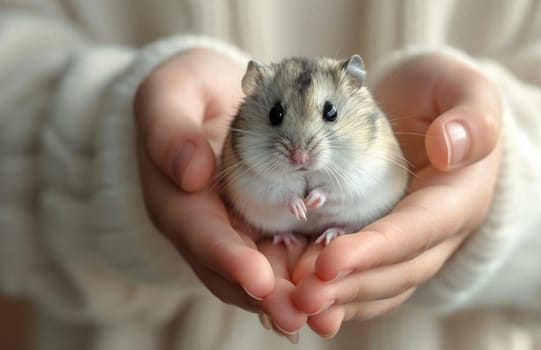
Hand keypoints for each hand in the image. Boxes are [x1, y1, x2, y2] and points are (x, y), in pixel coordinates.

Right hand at [134, 49, 305, 333]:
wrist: (214, 98)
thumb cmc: (189, 91)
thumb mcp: (169, 92)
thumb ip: (168, 128)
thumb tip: (189, 173)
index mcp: (176, 198)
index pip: (200, 234)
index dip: (228, 258)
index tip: (259, 277)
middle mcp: (205, 227)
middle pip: (231, 270)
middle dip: (266, 296)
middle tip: (300, 315)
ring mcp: (234, 232)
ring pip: (259, 275)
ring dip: (289, 299)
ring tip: (325, 316)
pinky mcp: (263, 228)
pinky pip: (282, 260)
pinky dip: (304, 279)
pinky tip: (335, 296)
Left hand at [290, 52, 502, 336]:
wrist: (425, 114)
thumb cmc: (443, 95)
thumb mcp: (464, 89)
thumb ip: (472, 118)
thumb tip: (449, 149)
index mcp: (459, 198)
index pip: (418, 230)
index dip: (376, 249)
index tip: (330, 260)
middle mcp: (436, 234)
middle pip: (396, 271)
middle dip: (349, 286)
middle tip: (302, 297)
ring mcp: (409, 245)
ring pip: (378, 286)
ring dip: (337, 300)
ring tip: (294, 307)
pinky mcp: (381, 246)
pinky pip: (362, 280)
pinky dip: (333, 294)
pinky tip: (296, 299)